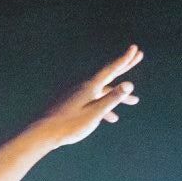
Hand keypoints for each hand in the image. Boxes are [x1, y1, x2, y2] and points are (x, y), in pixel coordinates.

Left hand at [27, 45, 143, 146]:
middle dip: (124, 66)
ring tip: (134, 101)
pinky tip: (111, 118)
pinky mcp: (73, 101)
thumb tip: (129, 85)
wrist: (43, 132)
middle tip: (138, 55)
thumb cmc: (70, 125)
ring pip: (103, 91)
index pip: (112, 69)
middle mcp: (84, 86)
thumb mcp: (95, 113)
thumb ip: (112, 98)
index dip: (125, 60)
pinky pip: (94, 99)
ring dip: (118, 95)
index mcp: (90, 87)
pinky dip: (105, 105)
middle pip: (109, 74)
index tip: (135, 49)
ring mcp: (78, 93)